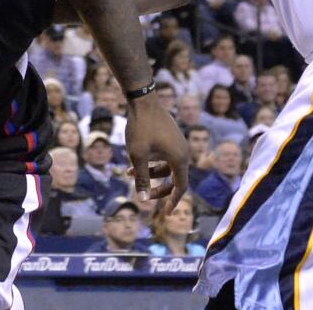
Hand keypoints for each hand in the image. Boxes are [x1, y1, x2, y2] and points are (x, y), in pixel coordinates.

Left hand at [123, 94, 188, 215]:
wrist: (142, 99)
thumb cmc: (140, 128)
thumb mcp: (137, 156)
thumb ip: (141, 179)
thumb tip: (143, 201)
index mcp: (179, 159)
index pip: (181, 187)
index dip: (173, 201)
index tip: (167, 214)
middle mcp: (182, 152)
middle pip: (175, 179)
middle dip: (160, 189)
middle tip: (146, 197)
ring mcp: (177, 143)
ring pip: (167, 167)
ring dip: (151, 174)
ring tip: (129, 175)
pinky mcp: (170, 136)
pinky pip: (164, 156)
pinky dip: (152, 162)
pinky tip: (132, 163)